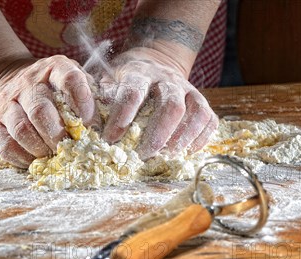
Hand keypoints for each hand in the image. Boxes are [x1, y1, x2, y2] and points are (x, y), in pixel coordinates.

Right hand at [0, 55, 97, 167]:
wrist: (7, 80)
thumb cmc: (53, 87)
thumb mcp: (74, 81)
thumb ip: (92, 97)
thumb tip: (109, 128)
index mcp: (54, 69)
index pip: (70, 80)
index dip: (82, 104)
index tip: (91, 125)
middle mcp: (28, 83)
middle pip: (41, 110)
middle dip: (59, 135)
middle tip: (71, 149)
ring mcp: (8, 102)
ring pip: (21, 129)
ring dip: (40, 148)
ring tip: (53, 156)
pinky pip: (5, 145)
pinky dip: (22, 158)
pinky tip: (36, 161)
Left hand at [100, 48, 217, 158]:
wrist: (156, 60)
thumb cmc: (127, 77)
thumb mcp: (109, 78)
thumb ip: (101, 97)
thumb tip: (91, 120)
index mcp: (140, 73)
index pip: (133, 93)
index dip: (122, 117)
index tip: (110, 139)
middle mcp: (168, 80)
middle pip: (171, 105)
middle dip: (158, 133)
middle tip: (144, 155)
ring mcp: (188, 90)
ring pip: (196, 112)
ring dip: (183, 137)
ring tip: (168, 155)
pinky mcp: (201, 101)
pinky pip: (209, 119)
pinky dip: (201, 138)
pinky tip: (186, 152)